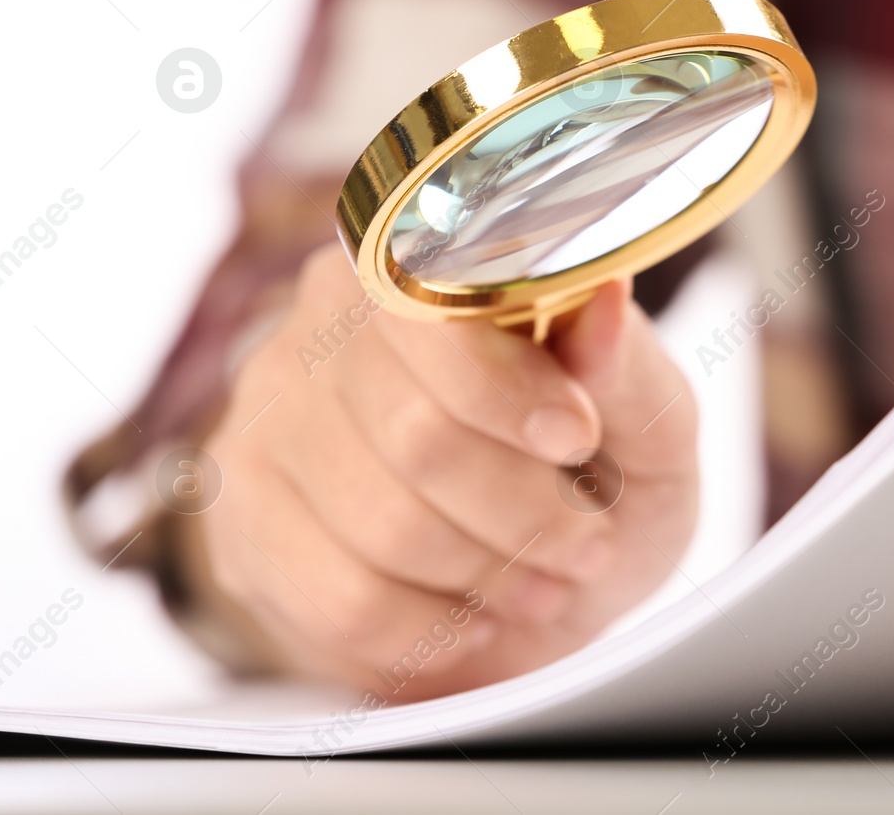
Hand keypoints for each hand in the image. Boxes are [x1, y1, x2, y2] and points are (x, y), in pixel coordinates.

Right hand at [192, 246, 696, 699]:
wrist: (533, 577)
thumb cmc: (599, 484)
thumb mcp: (648, 426)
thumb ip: (627, 366)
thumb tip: (603, 294)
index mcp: (430, 264)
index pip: (432, 309)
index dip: (509, 389)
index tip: (577, 439)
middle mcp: (324, 319)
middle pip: (416, 434)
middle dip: (526, 512)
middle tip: (583, 543)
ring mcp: (267, 414)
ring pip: (381, 526)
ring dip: (487, 575)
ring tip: (538, 584)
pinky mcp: (245, 517)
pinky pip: (336, 600)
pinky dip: (426, 630)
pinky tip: (464, 617)